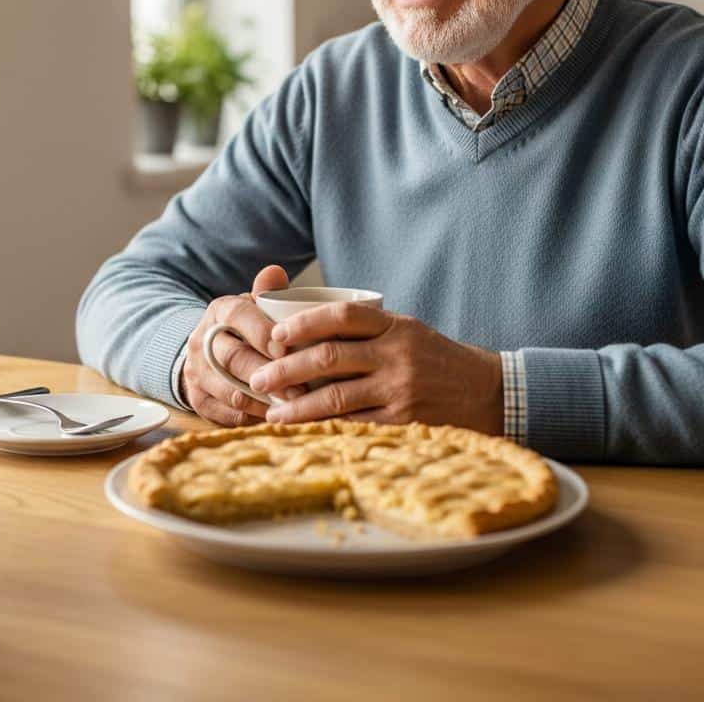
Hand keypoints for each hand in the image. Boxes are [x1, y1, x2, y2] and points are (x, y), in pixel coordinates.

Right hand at [181, 265, 304, 426]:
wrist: (206, 354)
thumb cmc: (245, 329)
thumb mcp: (254, 307)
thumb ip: (268, 292)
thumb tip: (276, 271)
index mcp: (219, 311)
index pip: (237, 315)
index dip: (262, 332)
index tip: (288, 349)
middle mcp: (201, 341)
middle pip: (233, 358)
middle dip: (269, 375)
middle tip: (300, 389)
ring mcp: (197, 372)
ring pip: (230, 391)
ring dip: (264, 402)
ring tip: (293, 408)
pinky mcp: (198, 400)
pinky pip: (227, 415)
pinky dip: (254, 419)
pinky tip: (277, 419)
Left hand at [248, 304, 503, 434]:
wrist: (487, 393)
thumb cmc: (434, 359)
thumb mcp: (406, 330)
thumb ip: (365, 328)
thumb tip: (302, 327)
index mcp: (394, 325)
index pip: (341, 316)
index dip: (304, 323)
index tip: (276, 336)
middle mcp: (396, 354)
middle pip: (329, 357)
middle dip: (287, 369)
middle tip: (258, 378)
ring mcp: (401, 389)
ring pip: (337, 398)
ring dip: (298, 406)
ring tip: (272, 412)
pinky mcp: (404, 423)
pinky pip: (355, 425)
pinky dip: (325, 428)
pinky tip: (304, 431)